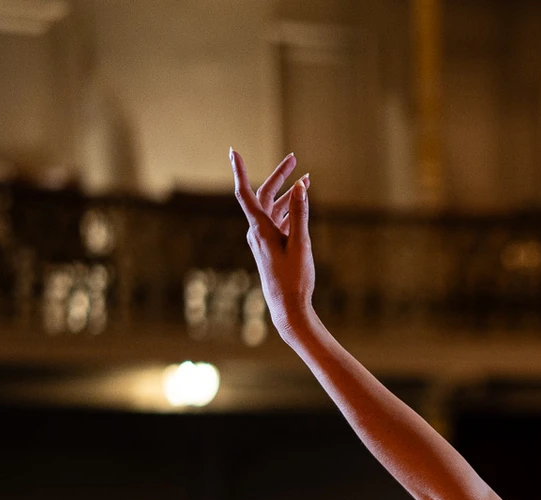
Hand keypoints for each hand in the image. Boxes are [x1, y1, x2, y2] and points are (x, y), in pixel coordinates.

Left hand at [230, 149, 314, 336]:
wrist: (287, 306)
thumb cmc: (293, 278)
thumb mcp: (300, 243)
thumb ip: (299, 213)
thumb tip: (299, 186)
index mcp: (260, 229)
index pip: (246, 193)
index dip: (240, 171)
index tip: (233, 151)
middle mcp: (258, 231)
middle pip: (264, 196)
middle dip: (279, 176)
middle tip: (294, 160)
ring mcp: (264, 238)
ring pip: (273, 208)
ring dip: (288, 193)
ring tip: (307, 179)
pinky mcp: (272, 246)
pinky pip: (278, 220)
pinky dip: (289, 209)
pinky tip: (301, 204)